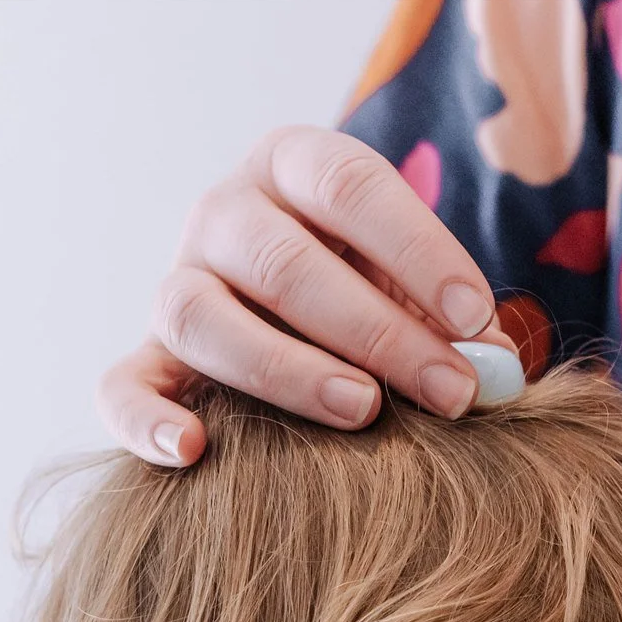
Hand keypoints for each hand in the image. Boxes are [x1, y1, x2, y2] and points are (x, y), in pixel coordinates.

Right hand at [99, 126, 519, 465]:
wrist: (302, 322)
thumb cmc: (380, 300)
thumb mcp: (419, 289)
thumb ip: (455, 322)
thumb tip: (500, 374)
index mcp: (294, 167)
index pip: (348, 187)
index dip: (416, 249)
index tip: (474, 318)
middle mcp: (224, 215)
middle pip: (284, 262)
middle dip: (378, 332)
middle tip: (450, 392)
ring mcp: (177, 286)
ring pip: (201, 316)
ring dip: (286, 369)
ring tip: (362, 412)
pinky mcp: (149, 361)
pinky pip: (121, 388)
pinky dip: (148, 422)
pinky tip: (195, 454)